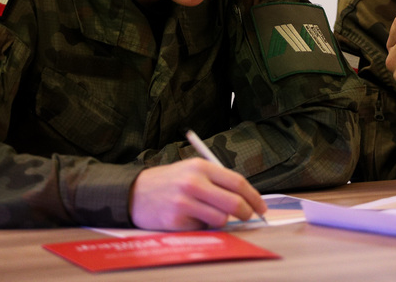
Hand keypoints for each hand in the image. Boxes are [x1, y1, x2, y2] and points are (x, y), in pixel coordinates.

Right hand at [129, 158, 266, 230]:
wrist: (135, 192)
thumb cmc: (169, 181)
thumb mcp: (192, 170)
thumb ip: (217, 181)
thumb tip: (246, 197)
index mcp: (201, 167)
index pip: (237, 182)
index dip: (254, 196)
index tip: (261, 207)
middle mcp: (193, 183)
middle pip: (233, 202)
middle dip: (246, 212)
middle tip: (248, 216)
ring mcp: (184, 202)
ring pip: (220, 218)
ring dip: (221, 220)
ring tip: (209, 214)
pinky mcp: (176, 220)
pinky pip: (202, 228)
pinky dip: (202, 226)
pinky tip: (190, 217)